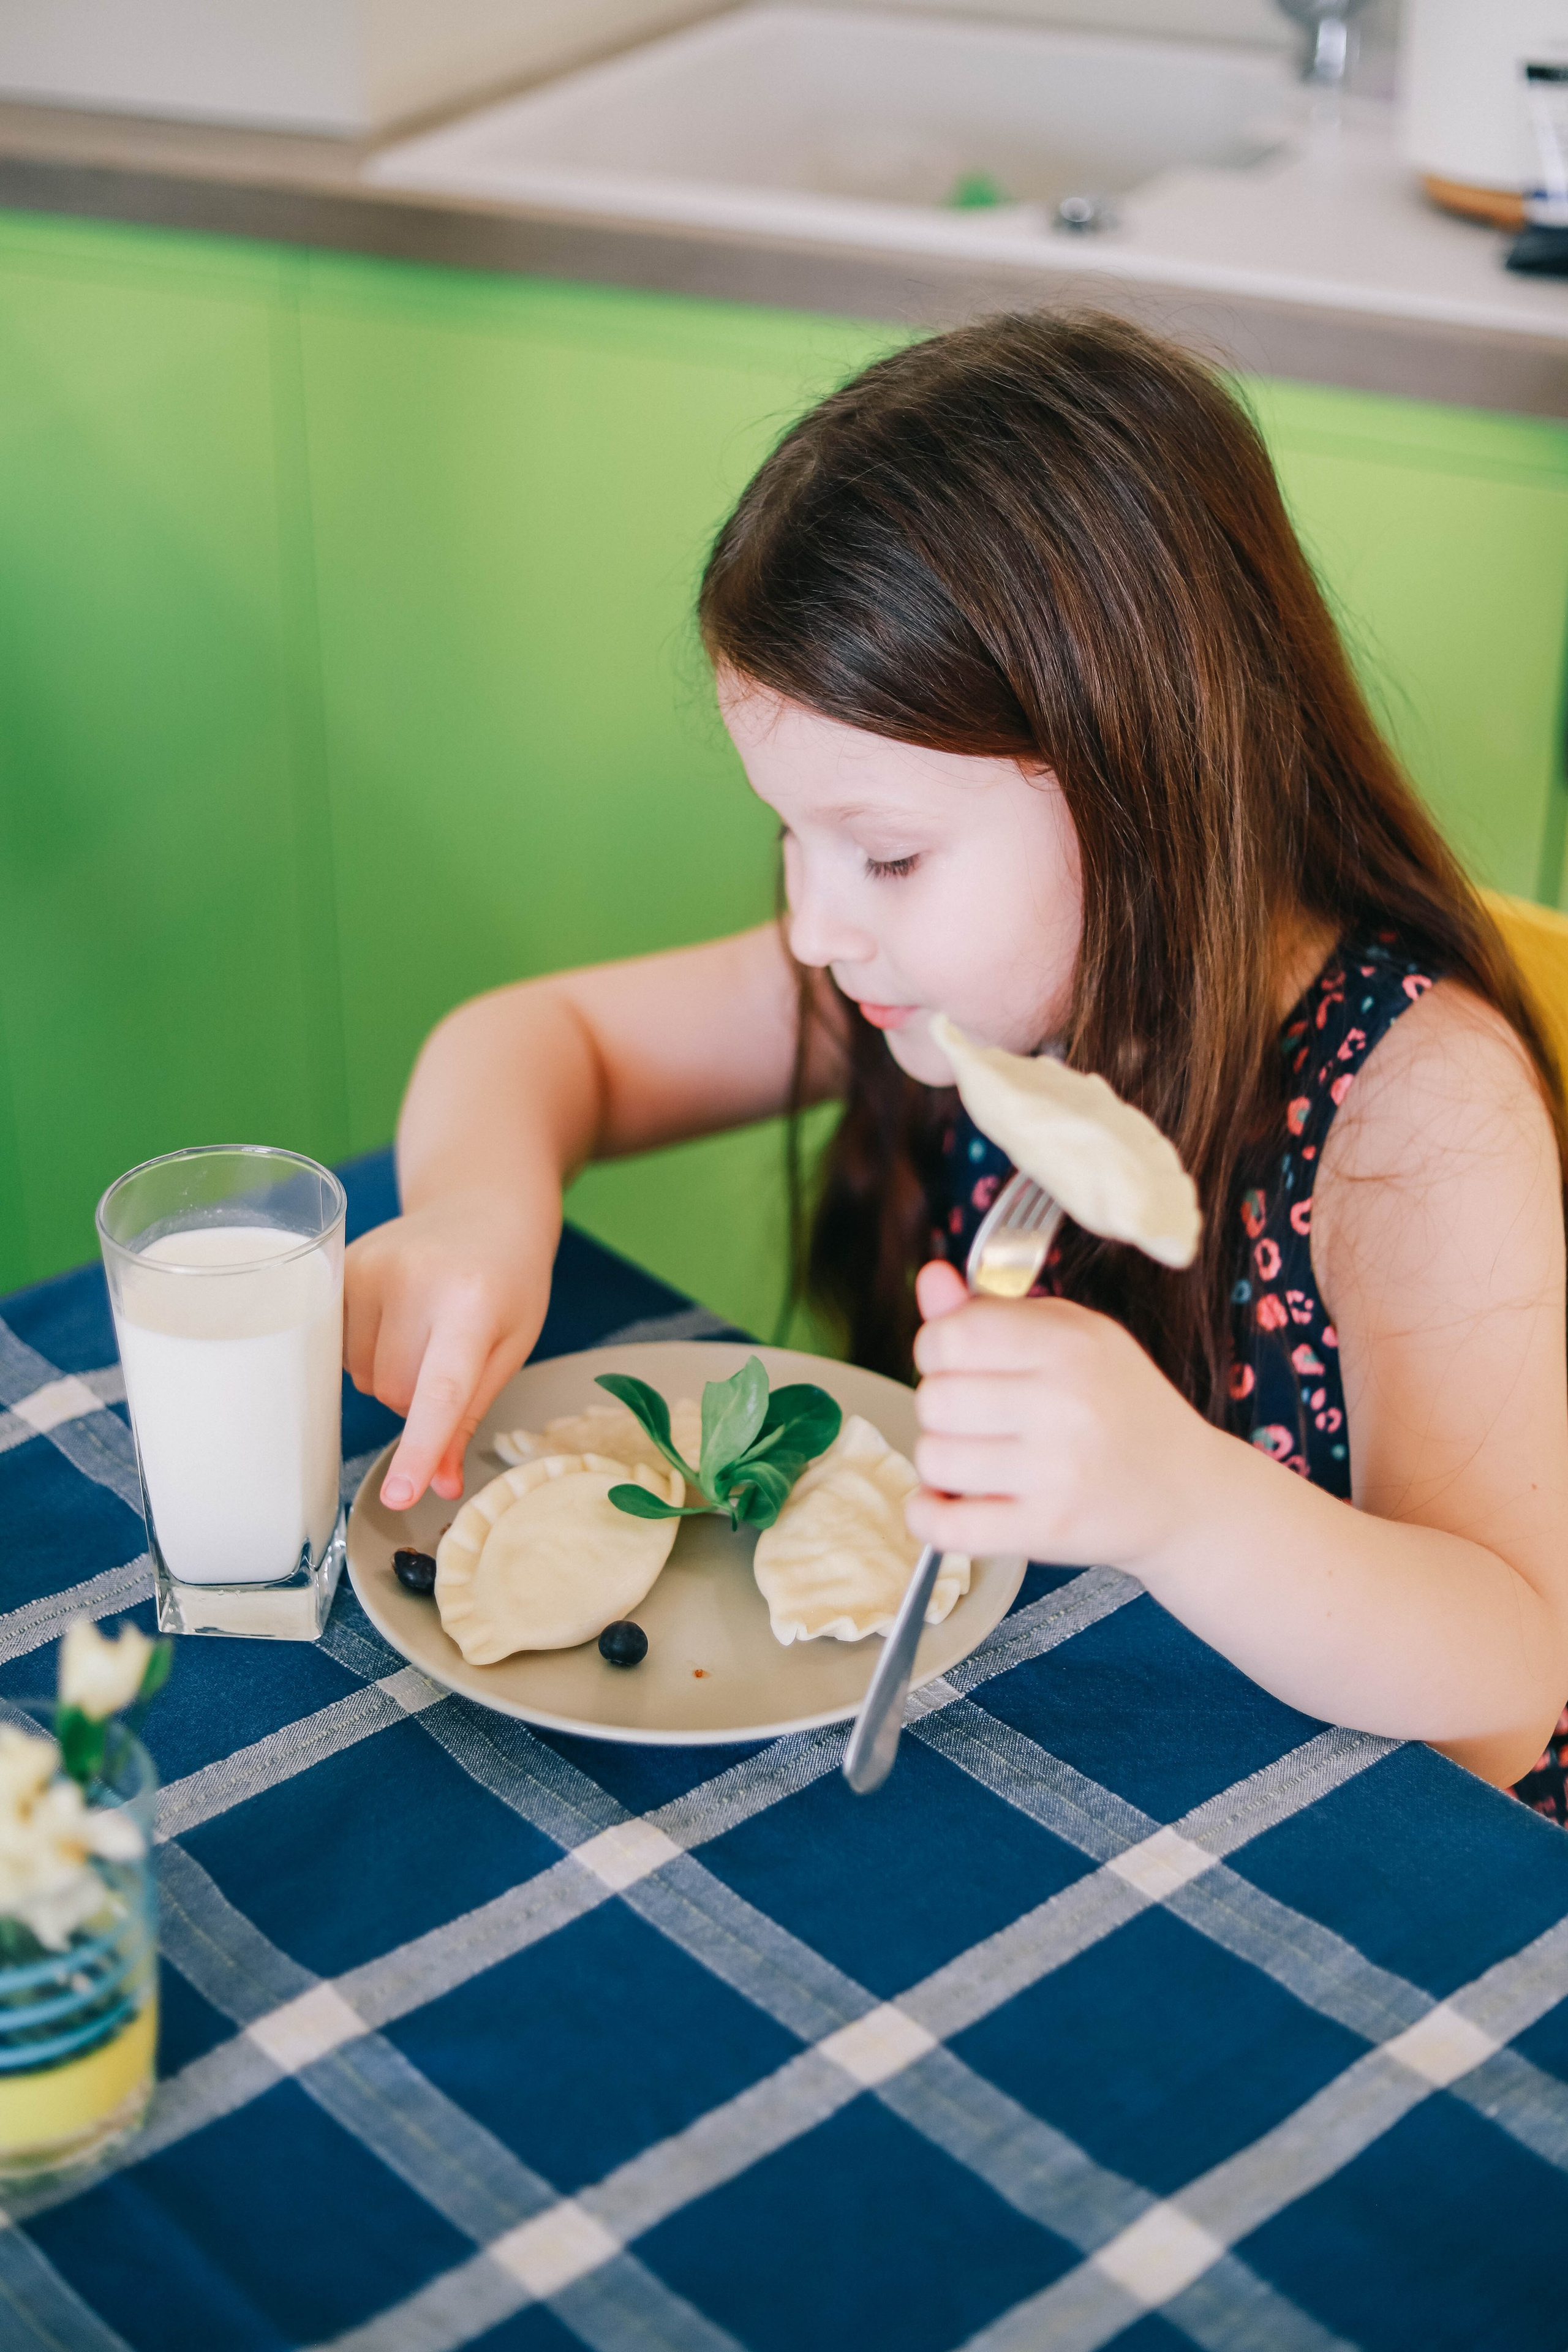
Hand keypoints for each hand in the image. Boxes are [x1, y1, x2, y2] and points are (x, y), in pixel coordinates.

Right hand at [344, 1189, 553, 1510]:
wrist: (483, 1205)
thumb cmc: (508, 1281)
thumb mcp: (510, 1347)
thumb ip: (472, 1415)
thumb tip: (440, 1485)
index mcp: (473, 1303)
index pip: (441, 1391)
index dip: (420, 1447)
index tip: (399, 1496)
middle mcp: (415, 1280)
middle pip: (394, 1393)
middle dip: (418, 1396)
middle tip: (447, 1351)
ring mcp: (369, 1268)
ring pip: (361, 1376)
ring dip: (388, 1372)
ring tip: (420, 1327)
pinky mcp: (339, 1267)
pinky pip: (336, 1347)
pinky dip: (363, 1349)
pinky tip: (390, 1317)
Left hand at [907, 1260, 1222, 1569]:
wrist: (1187, 1489)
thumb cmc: (1121, 1404)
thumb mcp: (1072, 1337)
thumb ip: (992, 1310)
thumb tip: (930, 1278)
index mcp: (1071, 1345)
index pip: (952, 1335)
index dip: (935, 1347)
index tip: (953, 1361)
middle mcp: (1066, 1405)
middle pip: (934, 1399)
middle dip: (940, 1406)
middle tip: (974, 1415)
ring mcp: (1058, 1473)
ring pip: (934, 1460)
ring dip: (941, 1460)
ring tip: (976, 1456)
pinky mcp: (1047, 1530)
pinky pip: (946, 1526)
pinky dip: (929, 1515)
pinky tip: (946, 1500)